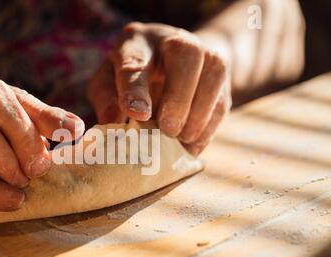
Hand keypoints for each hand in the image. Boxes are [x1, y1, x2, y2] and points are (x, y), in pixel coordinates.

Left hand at [88, 22, 231, 155]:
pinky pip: (224, 96)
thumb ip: (106, 100)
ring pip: (213, 71)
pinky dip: (209, 125)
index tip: (138, 114)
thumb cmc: (129, 77)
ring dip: (199, 112)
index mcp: (136, 42)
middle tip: (168, 129)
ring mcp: (202, 52)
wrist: (166, 65)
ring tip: (182, 138)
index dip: (136, 89)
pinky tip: (193, 143)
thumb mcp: (107, 84)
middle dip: (178, 96)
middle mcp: (171, 39)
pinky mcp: (220, 75)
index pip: (135, 61)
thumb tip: (112, 121)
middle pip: (185, 53)